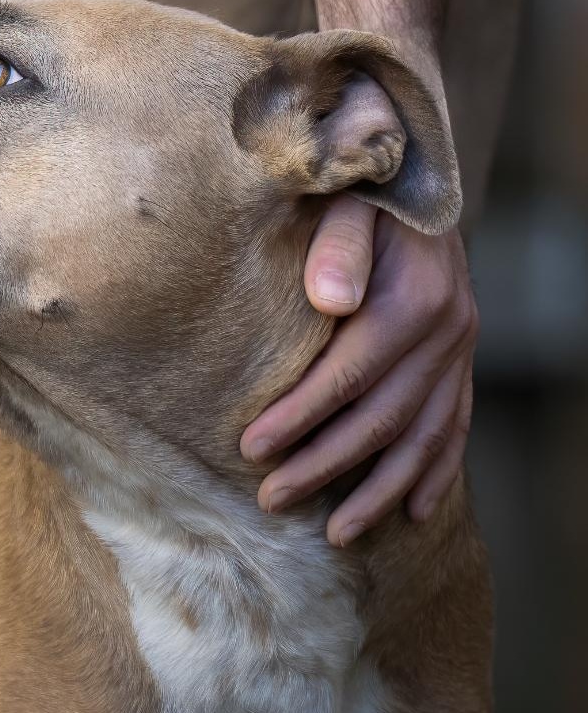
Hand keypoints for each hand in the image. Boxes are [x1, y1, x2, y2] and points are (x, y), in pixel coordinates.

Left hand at [239, 195, 476, 546]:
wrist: (416, 177)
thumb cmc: (362, 191)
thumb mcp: (347, 200)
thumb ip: (339, 245)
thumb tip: (329, 300)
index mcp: (413, 297)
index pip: (348, 375)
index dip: (300, 416)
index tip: (250, 449)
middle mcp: (447, 331)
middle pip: (381, 418)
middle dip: (325, 465)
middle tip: (271, 500)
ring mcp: (461, 349)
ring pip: (422, 437)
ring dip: (380, 490)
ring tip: (337, 535)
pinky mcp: (463, 358)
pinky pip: (455, 426)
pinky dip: (435, 472)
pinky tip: (412, 511)